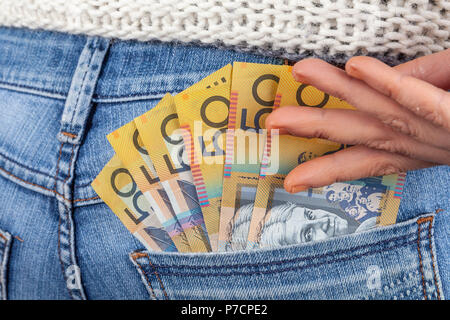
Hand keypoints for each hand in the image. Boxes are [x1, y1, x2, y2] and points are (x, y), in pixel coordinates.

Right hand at [266, 49, 449, 192]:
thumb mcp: (447, 92)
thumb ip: (416, 78)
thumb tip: (370, 73)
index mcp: (412, 143)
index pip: (362, 155)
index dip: (326, 166)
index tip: (295, 175)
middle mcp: (414, 142)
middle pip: (355, 134)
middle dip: (310, 127)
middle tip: (272, 123)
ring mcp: (432, 130)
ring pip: (373, 109)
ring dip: (333, 90)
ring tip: (300, 72)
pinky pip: (413, 97)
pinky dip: (381, 81)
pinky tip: (354, 67)